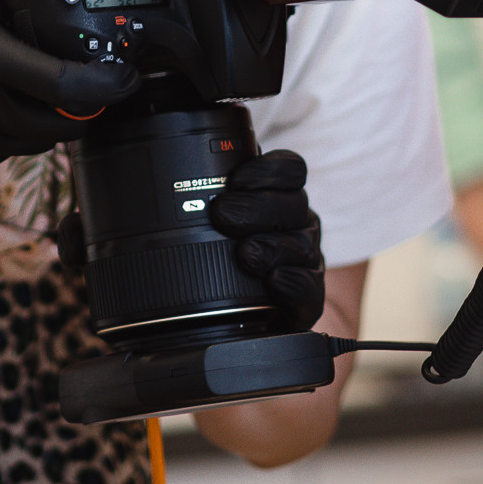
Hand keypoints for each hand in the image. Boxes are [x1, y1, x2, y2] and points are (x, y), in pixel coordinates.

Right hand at [0, 0, 136, 174]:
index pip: (71, 88)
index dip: (111, 83)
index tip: (128, 72)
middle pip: (64, 122)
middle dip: (85, 98)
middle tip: (90, 68)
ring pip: (36, 140)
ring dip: (50, 113)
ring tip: (41, 74)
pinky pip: (5, 150)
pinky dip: (15, 126)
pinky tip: (2, 92)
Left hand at [207, 149, 323, 329]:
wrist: (246, 314)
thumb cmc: (226, 263)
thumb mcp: (214, 224)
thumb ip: (208, 199)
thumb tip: (172, 170)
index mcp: (282, 200)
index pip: (290, 170)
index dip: (267, 170)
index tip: (235, 180)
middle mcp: (299, 226)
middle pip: (294, 204)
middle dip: (257, 207)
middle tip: (223, 214)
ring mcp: (306, 263)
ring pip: (302, 246)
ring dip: (272, 247)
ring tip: (245, 253)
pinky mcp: (308, 301)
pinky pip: (310, 289)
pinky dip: (293, 283)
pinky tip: (274, 280)